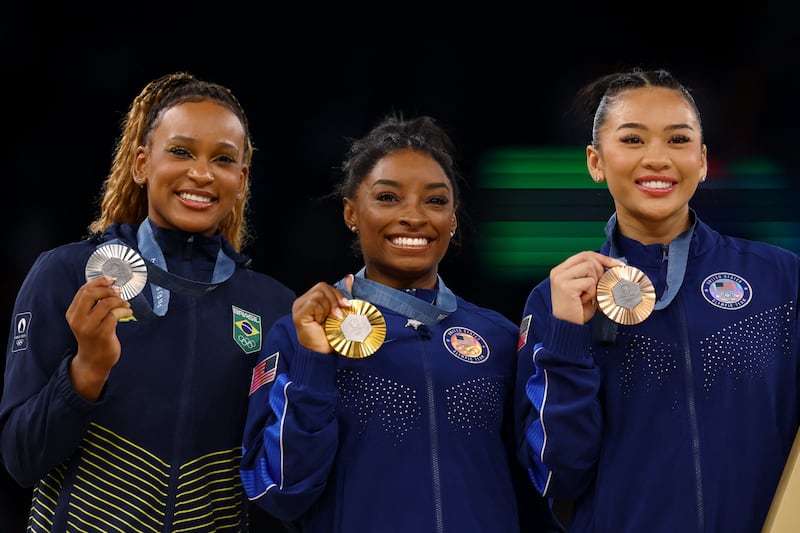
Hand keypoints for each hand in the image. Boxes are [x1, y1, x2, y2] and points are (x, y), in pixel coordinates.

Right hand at [65, 275, 131, 400]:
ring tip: (125, 304)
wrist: (93, 361)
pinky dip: (124, 310)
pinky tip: (127, 312)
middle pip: (91, 293)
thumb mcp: (87, 319)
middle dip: (108, 289)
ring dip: (119, 301)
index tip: (111, 279)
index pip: (83, 290)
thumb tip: (110, 285)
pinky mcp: (102, 334)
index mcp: (72, 313)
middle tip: (118, 291)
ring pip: (106, 303)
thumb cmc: (93, 337)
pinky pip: (115, 315)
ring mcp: (89, 327)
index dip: (99, 282)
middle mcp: (78, 320)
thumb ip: (93, 304)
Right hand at [292, 274, 353, 352]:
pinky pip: (313, 302)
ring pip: (318, 293)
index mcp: (311, 300)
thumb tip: (349, 278)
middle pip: (322, 287)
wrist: (323, 355)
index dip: (338, 294)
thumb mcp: (340, 313)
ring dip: (330, 306)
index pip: (324, 287)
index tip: (347, 305)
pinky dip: (322, 310)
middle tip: (338, 314)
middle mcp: (303, 302)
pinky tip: (322, 320)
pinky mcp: (298, 314)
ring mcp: (299, 307)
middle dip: (335, 299)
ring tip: (331, 318)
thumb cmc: (330, 337)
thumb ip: (342, 296)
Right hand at [550, 252, 623, 324]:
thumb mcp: (583, 286)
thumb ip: (590, 274)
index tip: (616, 264)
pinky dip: (591, 293)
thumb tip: (612, 264)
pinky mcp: (566, 286)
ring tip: (587, 296)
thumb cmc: (577, 309)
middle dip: (600, 272)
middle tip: (598, 287)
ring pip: (590, 268)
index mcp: (561, 269)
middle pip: (588, 259)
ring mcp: (560, 278)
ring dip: (594, 284)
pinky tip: (583, 301)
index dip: (602, 258)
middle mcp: (558, 272)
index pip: (584, 255)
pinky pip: (589, 282)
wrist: (567, 326)